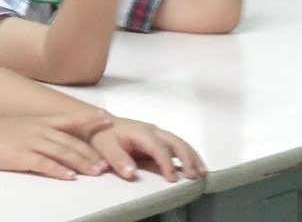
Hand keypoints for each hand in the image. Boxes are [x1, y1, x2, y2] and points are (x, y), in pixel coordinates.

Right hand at [0, 110, 111, 179]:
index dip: (89, 119)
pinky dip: (59, 171)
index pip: (70, 119)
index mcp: (40, 121)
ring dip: (81, 163)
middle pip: (71, 141)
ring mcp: (32, 142)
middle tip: (105, 163)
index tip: (106, 119)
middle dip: (90, 153)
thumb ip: (40, 129)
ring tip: (96, 171)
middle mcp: (39, 129)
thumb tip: (54, 135)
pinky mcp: (23, 156)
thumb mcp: (23, 125)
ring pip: (63, 152)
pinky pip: (45, 164)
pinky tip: (70, 177)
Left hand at [90, 116, 206, 181]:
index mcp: (141, 132)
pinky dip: (189, 155)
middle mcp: (152, 130)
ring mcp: (157, 133)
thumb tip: (131, 173)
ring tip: (202, 172)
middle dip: (187, 158)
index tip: (172, 179)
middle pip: (175, 141)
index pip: (159, 147)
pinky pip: (177, 145)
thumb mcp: (104, 147)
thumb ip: (117, 159)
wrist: (99, 123)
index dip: (167, 163)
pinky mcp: (158, 139)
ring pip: (180, 142)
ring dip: (192, 156)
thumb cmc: (102, 136)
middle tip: (195, 176)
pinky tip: (196, 166)